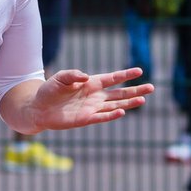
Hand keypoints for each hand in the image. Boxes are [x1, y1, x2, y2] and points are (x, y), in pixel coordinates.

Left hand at [29, 67, 152, 131]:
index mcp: (91, 83)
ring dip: (129, 103)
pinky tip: (122, 111)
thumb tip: (86, 78)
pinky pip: (102, 117)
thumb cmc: (50, 90)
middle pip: (120, 93)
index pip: (113, 78)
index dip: (126, 74)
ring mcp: (92, 108)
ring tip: (143, 100)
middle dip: (135, 90)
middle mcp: (95, 96)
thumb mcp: (60, 78)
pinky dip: (112, 115)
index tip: (140, 71)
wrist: (39, 108)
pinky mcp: (86, 119)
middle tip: (151, 88)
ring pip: (115, 105)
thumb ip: (73, 75)